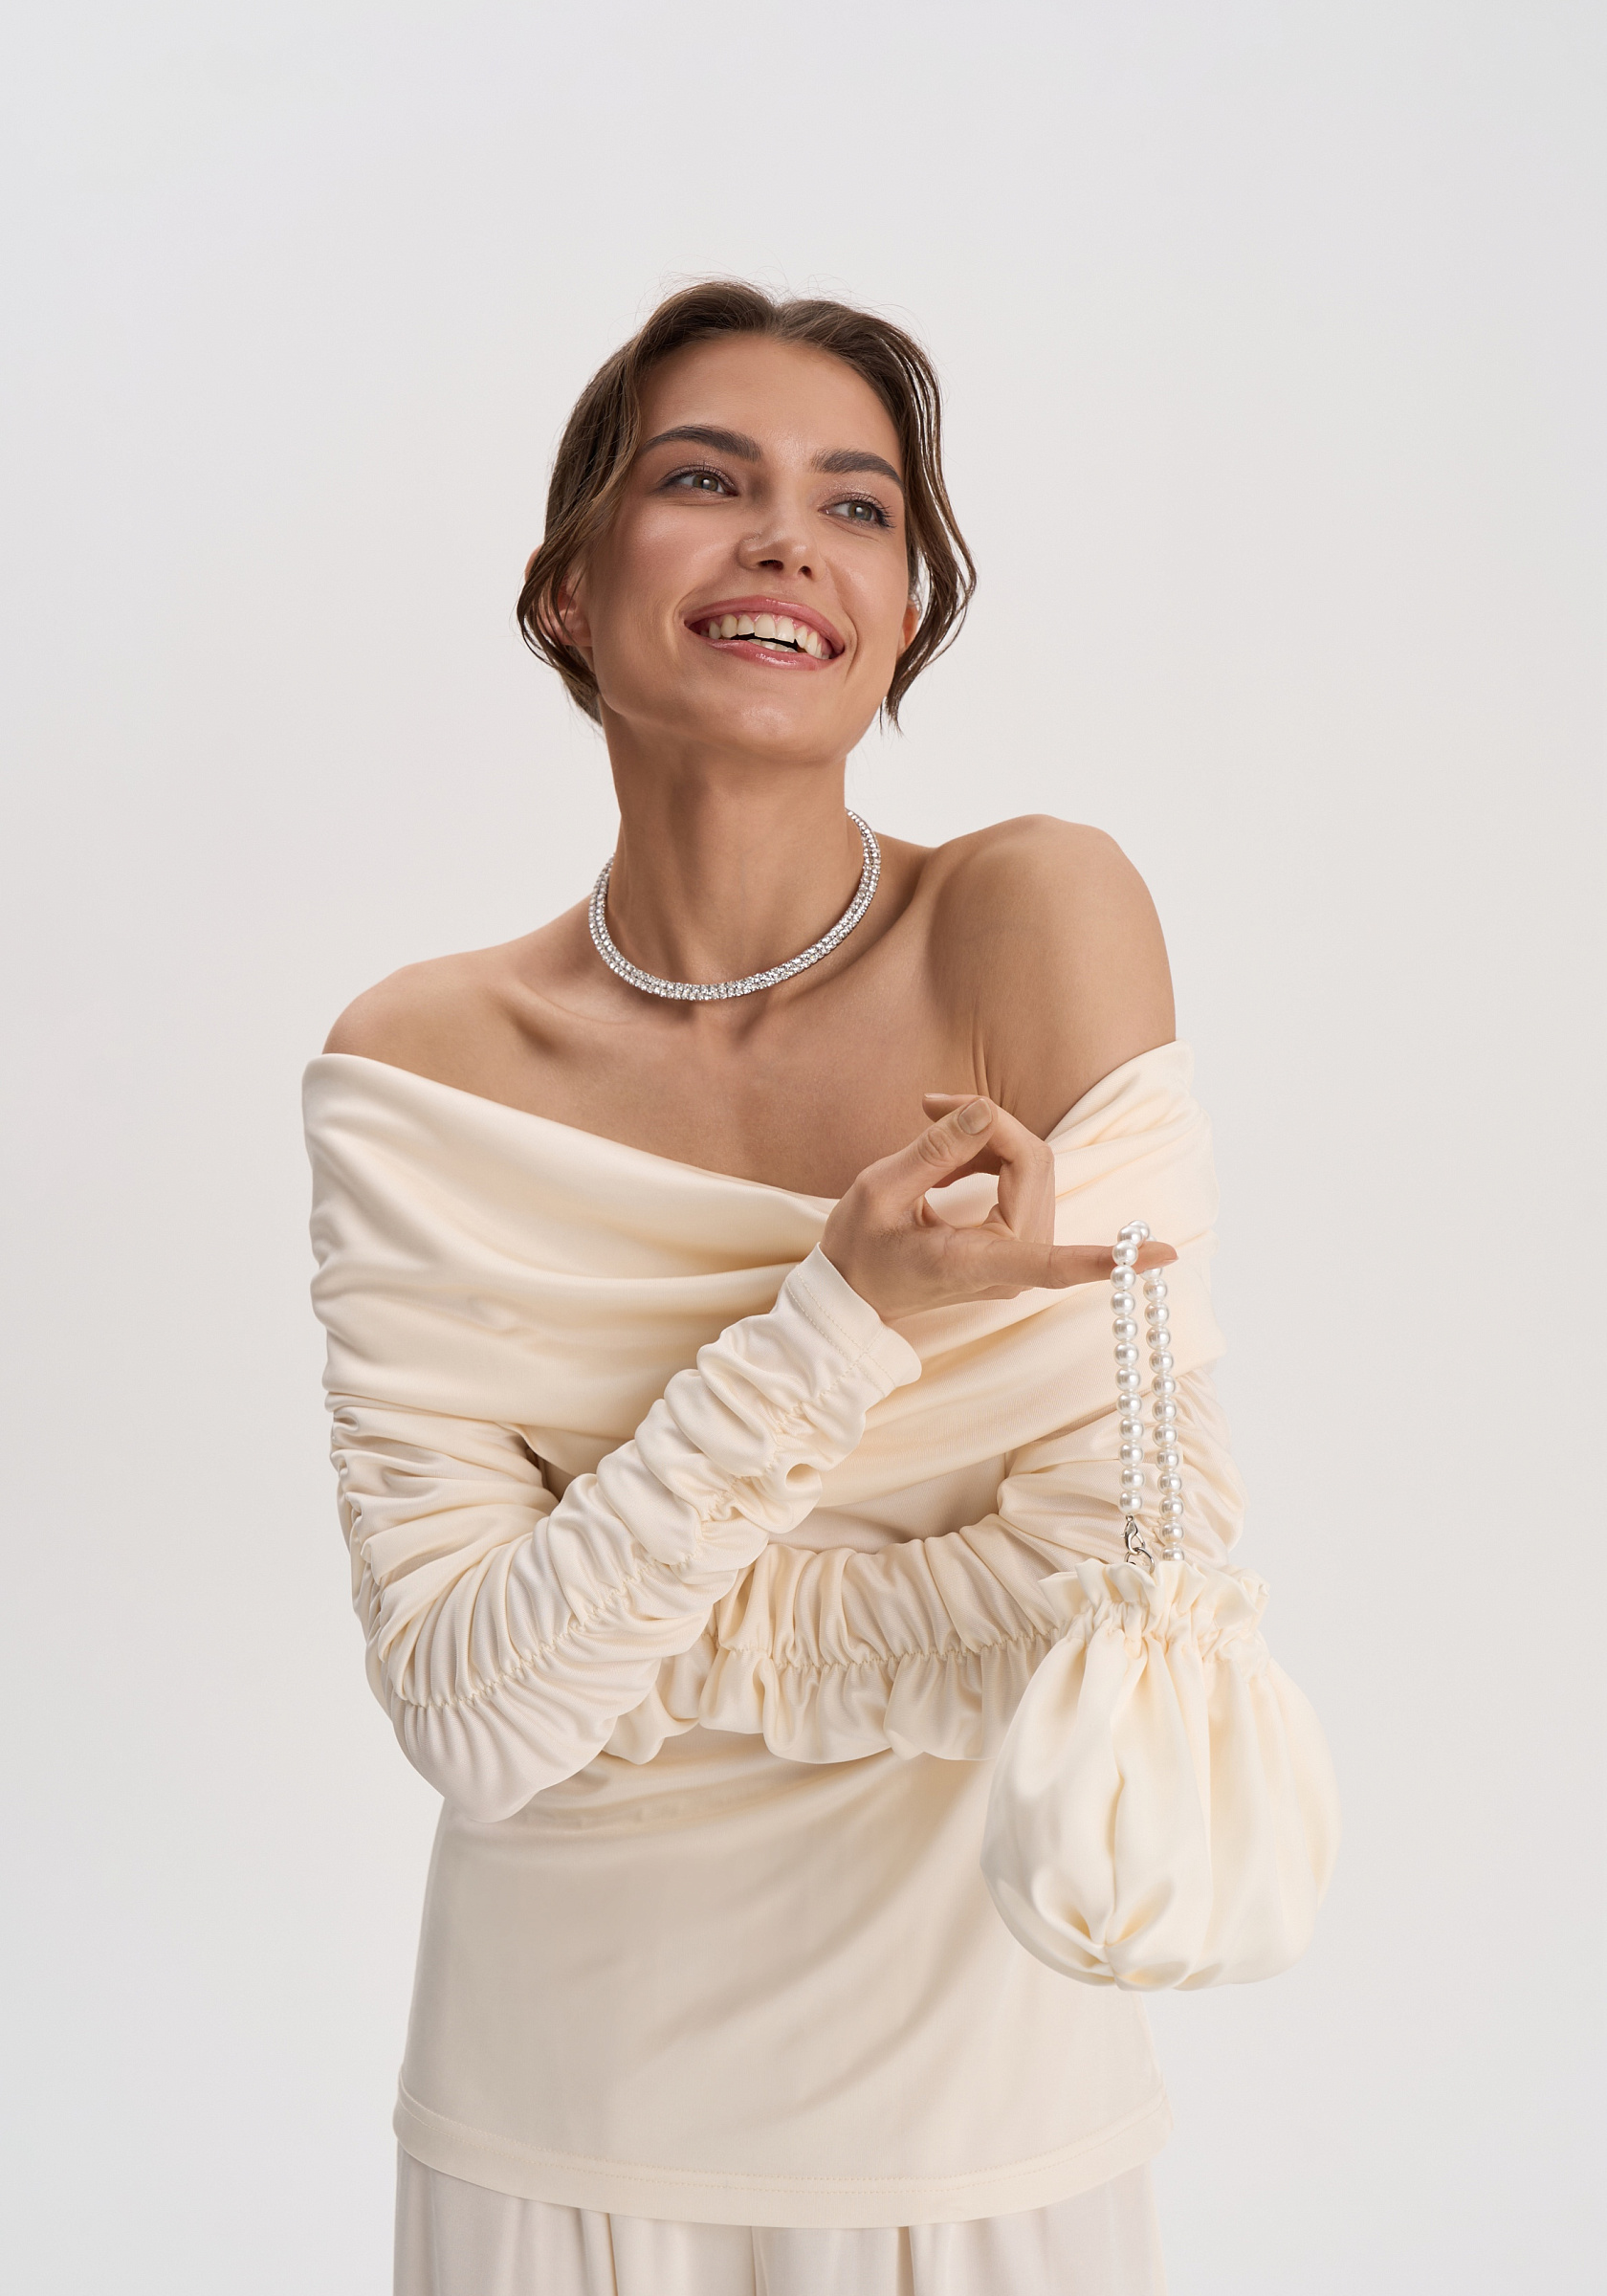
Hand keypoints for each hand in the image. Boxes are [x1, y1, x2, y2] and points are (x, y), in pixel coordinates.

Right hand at [821, 1094, 1176, 1320]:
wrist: (845, 1292)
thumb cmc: (855, 1249)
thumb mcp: (880, 1191)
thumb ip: (934, 1151)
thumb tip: (981, 1111)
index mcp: (975, 1264)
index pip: (1052, 1265)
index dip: (1107, 1259)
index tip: (1165, 1255)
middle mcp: (1007, 1268)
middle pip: (1035, 1168)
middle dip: (994, 1126)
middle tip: (933, 1107)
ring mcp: (1013, 1259)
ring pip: (1032, 1168)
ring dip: (989, 1136)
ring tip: (931, 1121)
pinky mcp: (1011, 1246)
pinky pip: (1020, 1181)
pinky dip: (988, 1155)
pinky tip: (944, 1153)